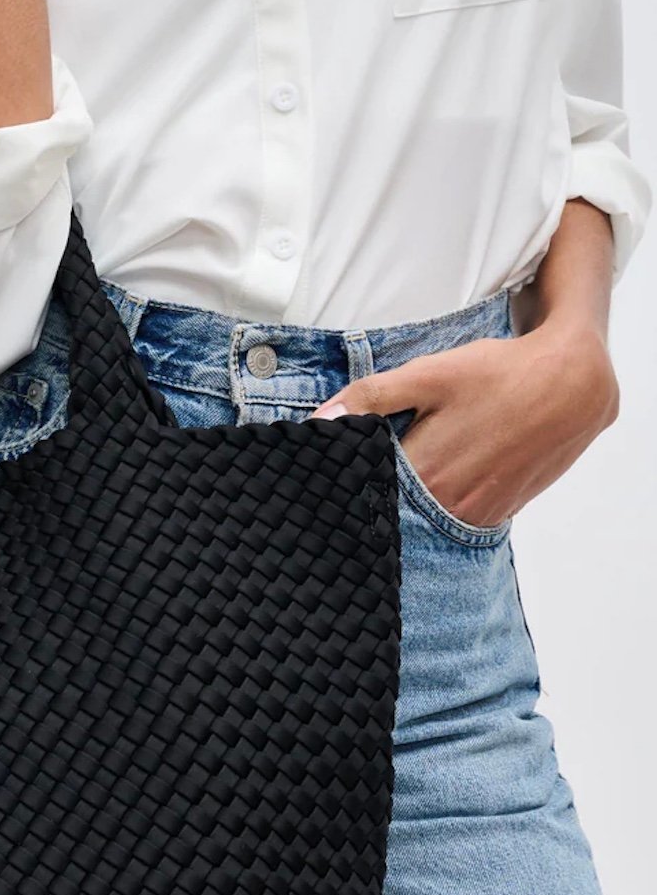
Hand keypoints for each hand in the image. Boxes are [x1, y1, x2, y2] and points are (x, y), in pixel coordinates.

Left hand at [310, 319, 618, 529]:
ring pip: (422, 520)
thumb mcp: (431, 374)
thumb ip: (372, 397)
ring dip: (405, 506)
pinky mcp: (498, 514)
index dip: (343, 484)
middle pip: (391, 510)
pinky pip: (453, 520)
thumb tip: (320, 419)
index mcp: (423, 475)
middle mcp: (447, 506)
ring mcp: (476, 515)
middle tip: (357, 479)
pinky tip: (438, 481)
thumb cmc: (500, 374)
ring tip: (398, 478)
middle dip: (371, 496)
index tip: (326, 478)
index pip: (363, 491)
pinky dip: (438, 507)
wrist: (575, 384)